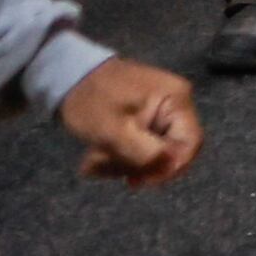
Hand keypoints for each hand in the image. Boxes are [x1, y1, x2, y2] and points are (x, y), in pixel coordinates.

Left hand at [59, 54, 200, 185]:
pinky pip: (142, 144)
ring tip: (92, 163)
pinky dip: (120, 154)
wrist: (66, 74)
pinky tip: (97, 156)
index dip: (169, 168)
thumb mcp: (113, 130)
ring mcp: (161, 109)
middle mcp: (176, 103)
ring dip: (123, 163)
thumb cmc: (90, 99)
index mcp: (176, 100)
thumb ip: (144, 151)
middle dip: (138, 166)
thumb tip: (170, 167)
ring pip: (154, 151)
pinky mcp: (146, 115)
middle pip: (171, 150)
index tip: (138, 181)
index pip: (190, 143)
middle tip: (106, 171)